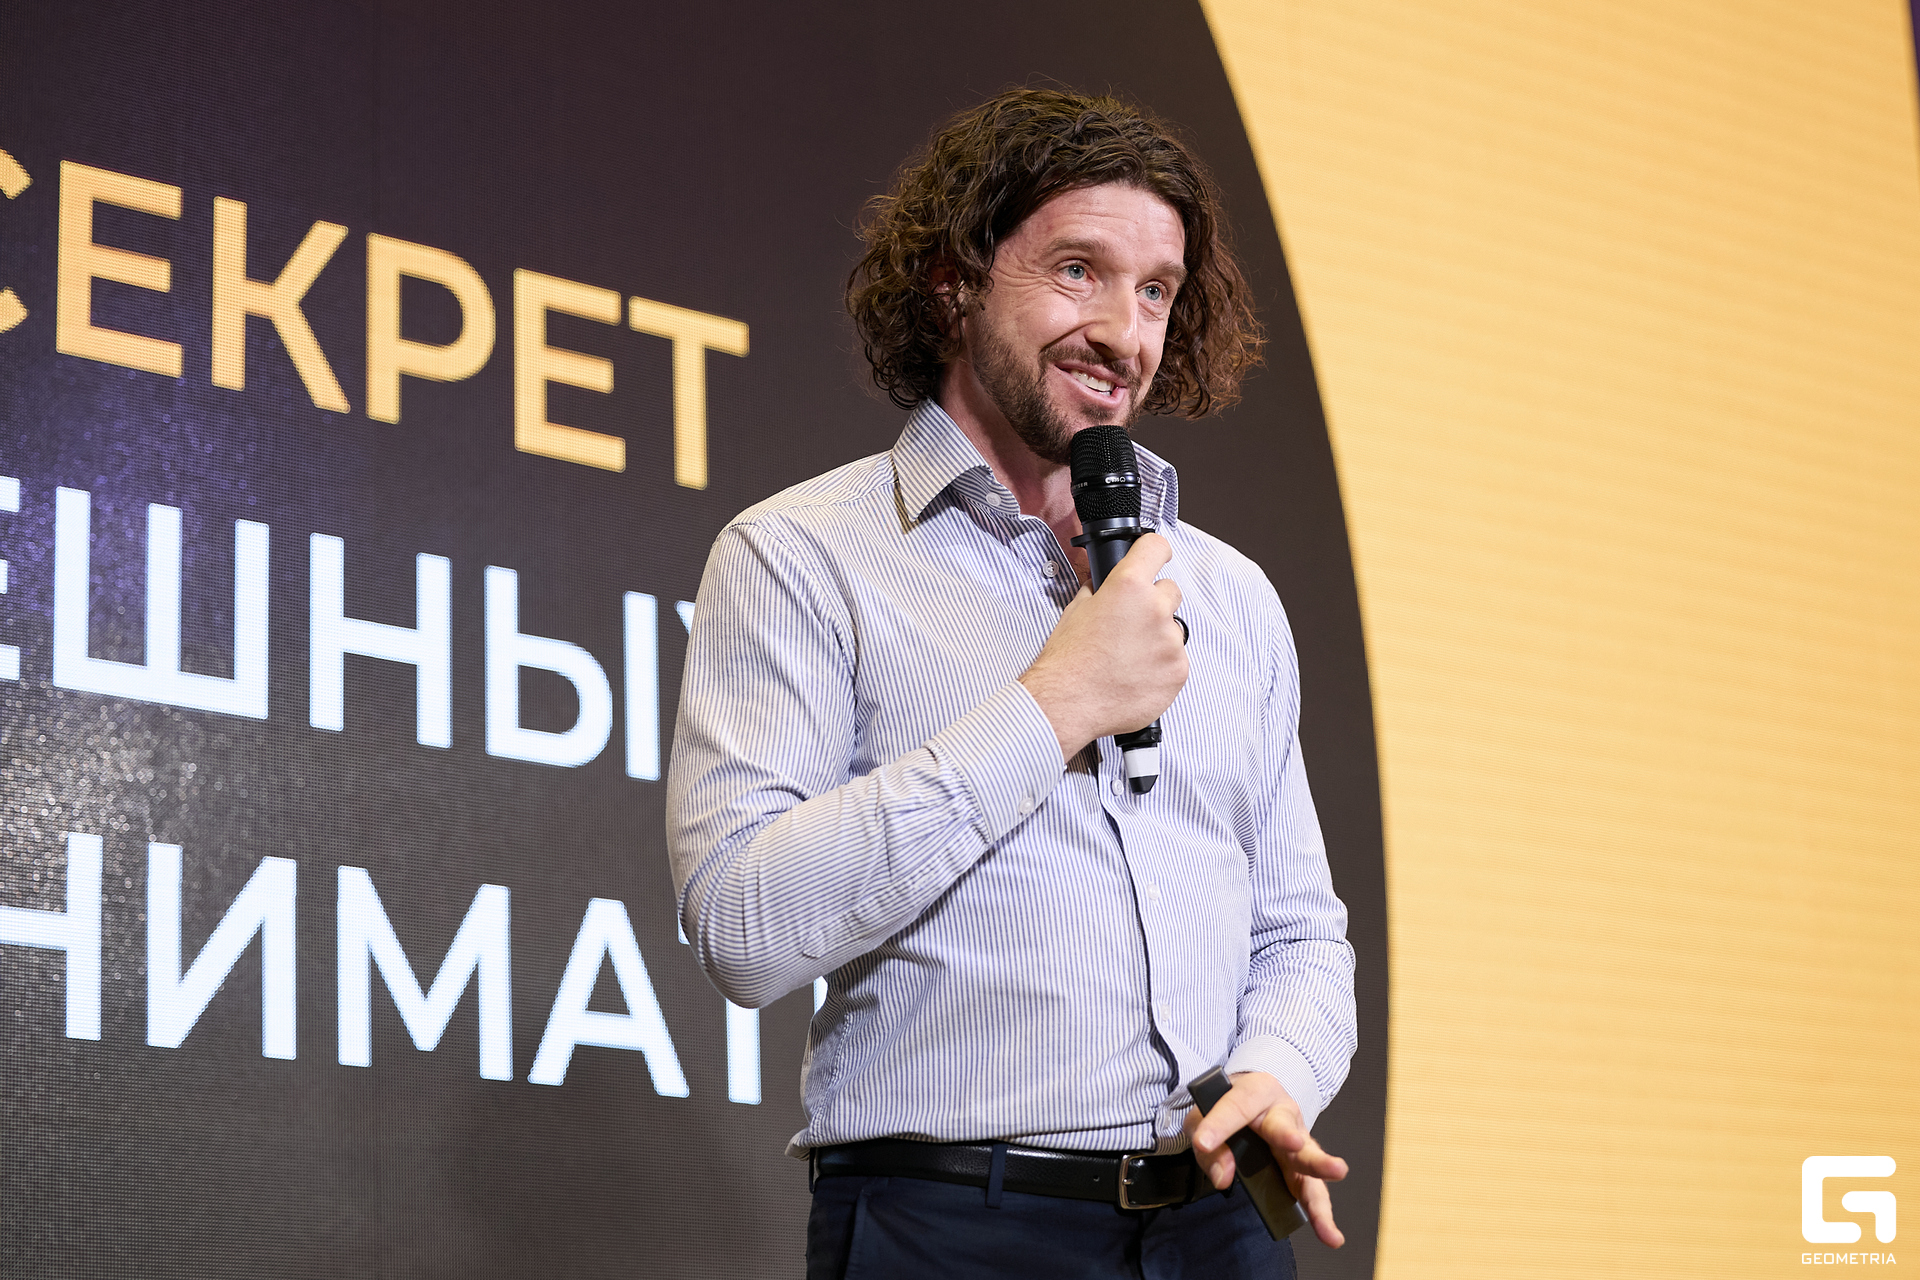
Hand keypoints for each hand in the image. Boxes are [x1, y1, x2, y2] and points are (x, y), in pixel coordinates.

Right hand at [1018, 533, 1186, 761]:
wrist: (1068, 703)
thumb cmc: (1068, 660)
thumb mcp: (1076, 610)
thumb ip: (1099, 591)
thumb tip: (1104, 584)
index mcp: (1128, 587)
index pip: (1156, 548)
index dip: (1156, 551)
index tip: (1159, 556)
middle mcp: (1155, 609)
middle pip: (1171, 591)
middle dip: (1154, 603)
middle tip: (1131, 625)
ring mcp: (1170, 642)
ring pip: (1173, 630)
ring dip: (1158, 638)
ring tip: (1129, 658)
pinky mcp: (1178, 671)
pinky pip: (1176, 660)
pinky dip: (1162, 666)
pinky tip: (1136, 675)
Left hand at [1184, 1071, 1348, 1247]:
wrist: (1251, 1102)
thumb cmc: (1226, 1106)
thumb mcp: (1203, 1116)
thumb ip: (1207, 1142)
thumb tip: (1223, 1176)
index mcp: (1256, 1091)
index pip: (1236, 1106)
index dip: (1219, 1124)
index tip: (1204, 1143)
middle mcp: (1283, 1112)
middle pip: (1285, 1126)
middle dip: (1289, 1137)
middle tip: (1294, 1143)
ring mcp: (1298, 1139)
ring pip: (1307, 1157)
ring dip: (1319, 1169)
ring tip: (1336, 1173)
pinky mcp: (1302, 1166)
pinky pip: (1312, 1189)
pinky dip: (1321, 1211)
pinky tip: (1330, 1233)